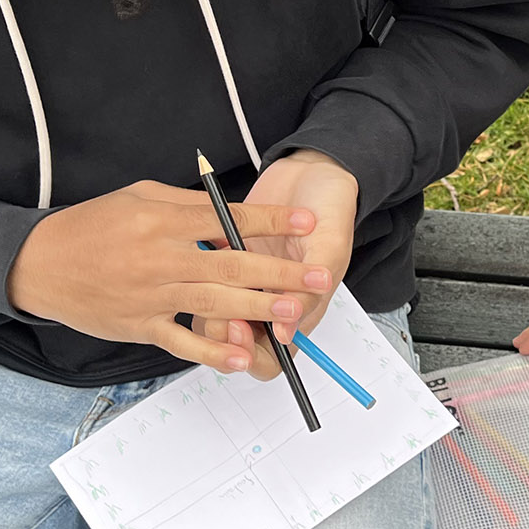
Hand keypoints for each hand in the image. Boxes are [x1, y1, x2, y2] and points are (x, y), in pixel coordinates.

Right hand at [6, 179, 327, 371]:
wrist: (39, 264)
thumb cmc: (92, 225)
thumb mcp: (137, 197)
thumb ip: (186, 206)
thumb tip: (230, 214)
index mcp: (160, 218)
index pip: (225, 219)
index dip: (268, 221)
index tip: (306, 222)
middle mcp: (158, 257)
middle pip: (229, 264)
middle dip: (277, 271)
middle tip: (316, 276)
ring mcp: (149, 295)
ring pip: (212, 302)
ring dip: (256, 309)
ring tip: (292, 312)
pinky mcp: (139, 325)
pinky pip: (181, 341)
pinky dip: (211, 351)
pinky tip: (242, 355)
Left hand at [196, 150, 358, 379]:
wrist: (313, 170)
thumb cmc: (330, 207)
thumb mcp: (329, 248)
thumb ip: (309, 291)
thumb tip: (285, 335)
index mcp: (300, 308)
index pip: (273, 358)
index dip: (254, 354)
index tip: (242, 328)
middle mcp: (270, 302)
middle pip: (239, 345)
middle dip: (226, 337)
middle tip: (221, 314)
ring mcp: (247, 284)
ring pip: (216, 319)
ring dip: (209, 311)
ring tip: (207, 285)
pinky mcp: (227, 262)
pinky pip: (204, 284)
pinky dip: (199, 279)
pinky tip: (201, 260)